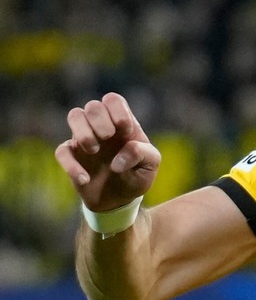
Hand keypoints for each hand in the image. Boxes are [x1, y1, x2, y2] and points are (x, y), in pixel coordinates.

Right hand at [55, 92, 161, 212]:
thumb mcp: (151, 164)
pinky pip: (61, 151)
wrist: (118, 199)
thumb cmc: (137, 175)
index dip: (117, 111)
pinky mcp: (71, 156)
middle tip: (108, 138)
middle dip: (100, 120)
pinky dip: (71, 165)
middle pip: (93, 105)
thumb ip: (142, 154)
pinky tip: (85, 179)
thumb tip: (118, 160)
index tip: (125, 131)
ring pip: (74, 116)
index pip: (113, 100)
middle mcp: (102, 127)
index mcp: (123, 124)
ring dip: (83, 132)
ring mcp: (85, 139)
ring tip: (94, 151)